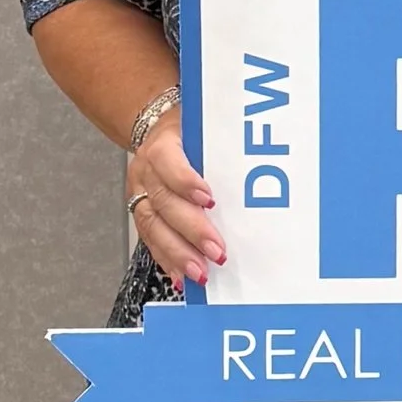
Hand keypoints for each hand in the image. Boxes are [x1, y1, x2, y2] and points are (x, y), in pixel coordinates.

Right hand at [127, 120, 224, 287]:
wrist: (154, 129)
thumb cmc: (187, 130)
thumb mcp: (202, 125)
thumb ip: (221, 143)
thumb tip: (260, 162)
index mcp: (161, 146)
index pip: (169, 164)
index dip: (186, 182)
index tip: (209, 200)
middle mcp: (146, 173)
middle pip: (165, 204)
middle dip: (192, 231)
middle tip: (217, 251)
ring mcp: (141, 195)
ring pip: (154, 227)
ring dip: (178, 253)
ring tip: (199, 272)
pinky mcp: (142, 213)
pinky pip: (151, 240)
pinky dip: (167, 261)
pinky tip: (182, 276)